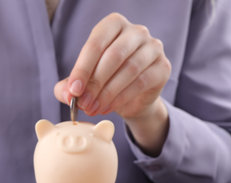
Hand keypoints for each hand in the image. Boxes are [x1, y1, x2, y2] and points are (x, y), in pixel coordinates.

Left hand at [54, 13, 170, 155]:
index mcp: (113, 25)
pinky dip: (122, 97)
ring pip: (129, 69)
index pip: (96, 43)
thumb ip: (69, 86)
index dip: (82, 68)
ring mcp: (153, 47)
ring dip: (108, 93)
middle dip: (95, 83)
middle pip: (114, 56)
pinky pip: (142, 82)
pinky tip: (109, 108)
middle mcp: (136, 31)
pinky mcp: (163, 67)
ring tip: (94, 108)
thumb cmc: (105, 81)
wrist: (132, 99)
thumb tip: (67, 93)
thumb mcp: (83, 83)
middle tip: (84, 103)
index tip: (74, 90)